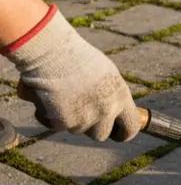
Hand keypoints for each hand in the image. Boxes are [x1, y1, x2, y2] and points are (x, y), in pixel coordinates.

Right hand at [4, 8, 140, 140]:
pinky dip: (47, 116)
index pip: (131, 127)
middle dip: (90, 127)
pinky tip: (45, 97)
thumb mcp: (105, 74)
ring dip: (68, 118)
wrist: (50, 50)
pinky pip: (54, 126)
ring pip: (77, 130)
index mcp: (121, 97)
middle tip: (79, 113)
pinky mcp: (62, 122)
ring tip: (61, 96)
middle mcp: (106, 110)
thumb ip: (111, 95)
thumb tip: (113, 112)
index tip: (118, 135)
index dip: (123, 133)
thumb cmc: (75, 56)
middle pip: (101, 134)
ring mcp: (85, 118)